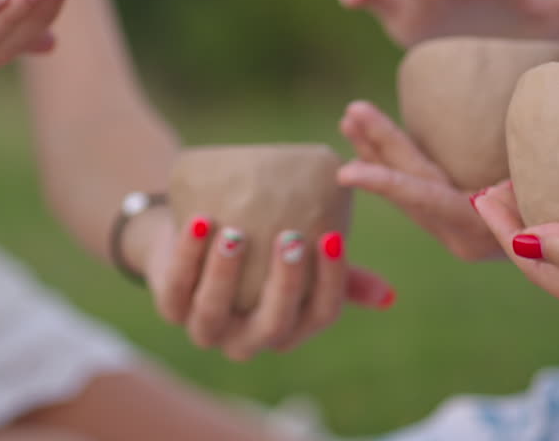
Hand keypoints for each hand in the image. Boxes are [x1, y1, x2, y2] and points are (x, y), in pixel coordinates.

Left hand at [139, 208, 394, 361]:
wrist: (193, 229)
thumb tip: (388, 295)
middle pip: (273, 324)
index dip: (330, 281)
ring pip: (215, 312)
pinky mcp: (170, 306)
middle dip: (283, 284)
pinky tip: (200, 222)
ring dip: (225, 273)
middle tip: (290, 238)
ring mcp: (206, 326)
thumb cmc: (261, 245)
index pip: (320, 315)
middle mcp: (249, 337)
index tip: (332, 237)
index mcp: (290, 327)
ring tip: (236, 233)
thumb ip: (340, 272)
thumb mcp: (300, 256)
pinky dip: (188, 255)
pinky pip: (176, 287)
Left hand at [337, 101, 503, 260]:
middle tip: (350, 114)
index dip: (384, 183)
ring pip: (406, 187)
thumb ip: (517, 200)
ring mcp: (452, 229)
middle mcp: (458, 234)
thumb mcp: (545, 206)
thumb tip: (491, 193)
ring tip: (349, 120)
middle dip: (377, 147)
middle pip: (409, 185)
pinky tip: (369, 143)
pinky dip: (392, 164)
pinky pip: (416, 189)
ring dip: (375, 152)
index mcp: (476, 231)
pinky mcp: (453, 219)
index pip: (424, 199)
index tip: (344, 173)